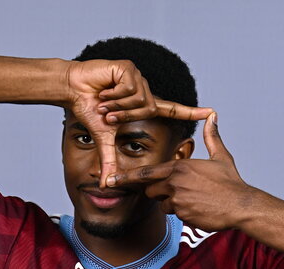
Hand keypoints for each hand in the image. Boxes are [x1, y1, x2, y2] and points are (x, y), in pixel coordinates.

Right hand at [64, 59, 213, 187]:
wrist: (73, 89)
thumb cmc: (88, 109)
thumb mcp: (103, 138)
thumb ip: (110, 160)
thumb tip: (106, 184)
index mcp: (143, 105)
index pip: (172, 110)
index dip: (191, 113)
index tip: (211, 112)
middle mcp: (144, 91)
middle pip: (148, 110)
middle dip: (124, 116)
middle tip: (107, 114)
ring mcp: (138, 77)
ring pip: (139, 100)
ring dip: (118, 105)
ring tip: (104, 101)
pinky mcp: (130, 68)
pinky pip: (129, 88)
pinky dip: (114, 94)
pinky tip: (104, 89)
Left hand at [105, 113, 251, 231]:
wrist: (240, 205)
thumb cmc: (231, 182)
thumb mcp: (221, 157)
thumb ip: (211, 137)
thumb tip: (212, 116)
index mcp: (179, 167)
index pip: (147, 173)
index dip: (128, 178)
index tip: (111, 180)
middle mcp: (175, 183)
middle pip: (151, 190)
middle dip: (160, 192)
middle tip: (180, 193)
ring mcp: (178, 200)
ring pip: (163, 205)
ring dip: (174, 205)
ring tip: (196, 200)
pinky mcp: (183, 215)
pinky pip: (175, 215)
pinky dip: (184, 214)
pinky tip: (200, 210)